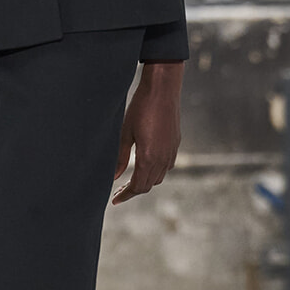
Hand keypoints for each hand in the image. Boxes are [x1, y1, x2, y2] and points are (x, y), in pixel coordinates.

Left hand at [112, 60, 183, 202]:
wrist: (163, 90)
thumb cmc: (141, 108)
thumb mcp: (125, 133)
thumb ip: (119, 157)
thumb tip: (114, 177)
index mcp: (149, 158)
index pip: (138, 186)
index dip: (126, 195)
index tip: (115, 200)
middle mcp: (163, 159)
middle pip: (149, 185)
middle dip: (133, 191)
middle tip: (118, 192)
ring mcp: (171, 152)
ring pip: (159, 177)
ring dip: (145, 182)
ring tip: (130, 180)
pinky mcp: (175, 144)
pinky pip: (166, 166)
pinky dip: (155, 172)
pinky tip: (145, 166)